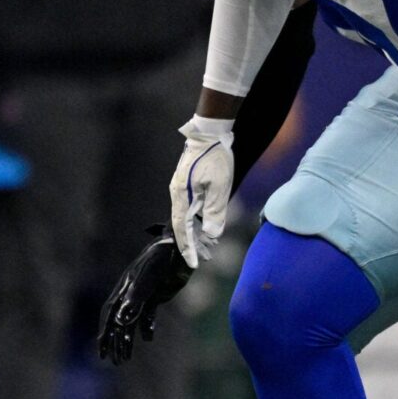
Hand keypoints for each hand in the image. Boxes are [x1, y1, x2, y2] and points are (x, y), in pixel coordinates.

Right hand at [97, 227, 194, 363]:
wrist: (179, 246)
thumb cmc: (161, 258)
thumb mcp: (148, 278)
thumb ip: (136, 299)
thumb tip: (122, 321)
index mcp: (124, 289)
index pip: (110, 315)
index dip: (105, 333)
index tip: (102, 351)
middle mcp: (130, 293)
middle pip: (118, 322)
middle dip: (115, 342)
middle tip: (114, 362)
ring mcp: (144, 295)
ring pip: (132, 322)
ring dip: (128, 339)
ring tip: (125, 358)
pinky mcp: (157, 295)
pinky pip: (148, 315)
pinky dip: (147, 327)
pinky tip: (148, 338)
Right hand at [169, 115, 233, 267]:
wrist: (210, 134)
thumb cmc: (216, 158)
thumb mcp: (219, 186)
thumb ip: (215, 211)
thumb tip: (211, 234)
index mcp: (182, 197)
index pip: (182, 229)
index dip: (188, 248)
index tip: (193, 264)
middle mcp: (178, 195)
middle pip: (183, 226)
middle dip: (192, 244)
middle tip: (203, 260)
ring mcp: (182, 190)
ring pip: (188, 218)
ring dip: (197, 234)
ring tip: (209, 249)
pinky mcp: (188, 185)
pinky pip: (191, 209)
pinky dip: (199, 221)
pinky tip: (208, 228)